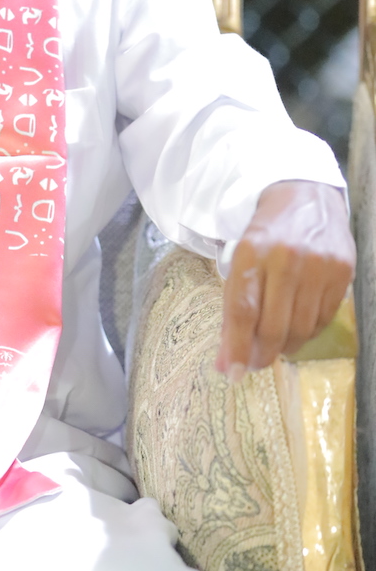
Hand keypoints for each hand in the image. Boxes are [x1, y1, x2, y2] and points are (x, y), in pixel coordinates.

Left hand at [215, 180, 354, 381]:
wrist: (305, 197)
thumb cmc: (265, 235)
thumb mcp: (240, 259)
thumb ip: (233, 306)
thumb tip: (228, 361)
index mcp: (251, 252)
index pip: (243, 310)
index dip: (236, 347)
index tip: (232, 372)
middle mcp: (286, 258)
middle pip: (273, 325)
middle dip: (261, 354)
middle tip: (254, 364)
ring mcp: (318, 265)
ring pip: (301, 327)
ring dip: (285, 346)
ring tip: (276, 345)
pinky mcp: (341, 271)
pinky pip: (323, 318)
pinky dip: (308, 331)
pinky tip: (298, 328)